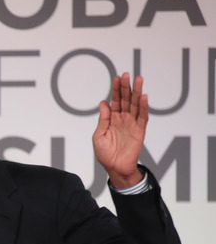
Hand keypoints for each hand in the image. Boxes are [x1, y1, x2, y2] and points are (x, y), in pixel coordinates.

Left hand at [92, 72, 147, 188]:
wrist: (115, 168)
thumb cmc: (105, 154)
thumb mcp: (99, 135)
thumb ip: (103, 119)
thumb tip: (103, 103)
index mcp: (112, 119)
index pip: (115, 101)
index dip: (116, 90)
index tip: (116, 78)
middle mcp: (123, 119)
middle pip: (126, 100)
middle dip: (126, 87)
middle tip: (126, 75)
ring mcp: (132, 124)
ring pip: (136, 105)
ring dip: (137, 92)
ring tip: (138, 80)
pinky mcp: (139, 131)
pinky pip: (142, 117)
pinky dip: (144, 107)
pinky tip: (144, 97)